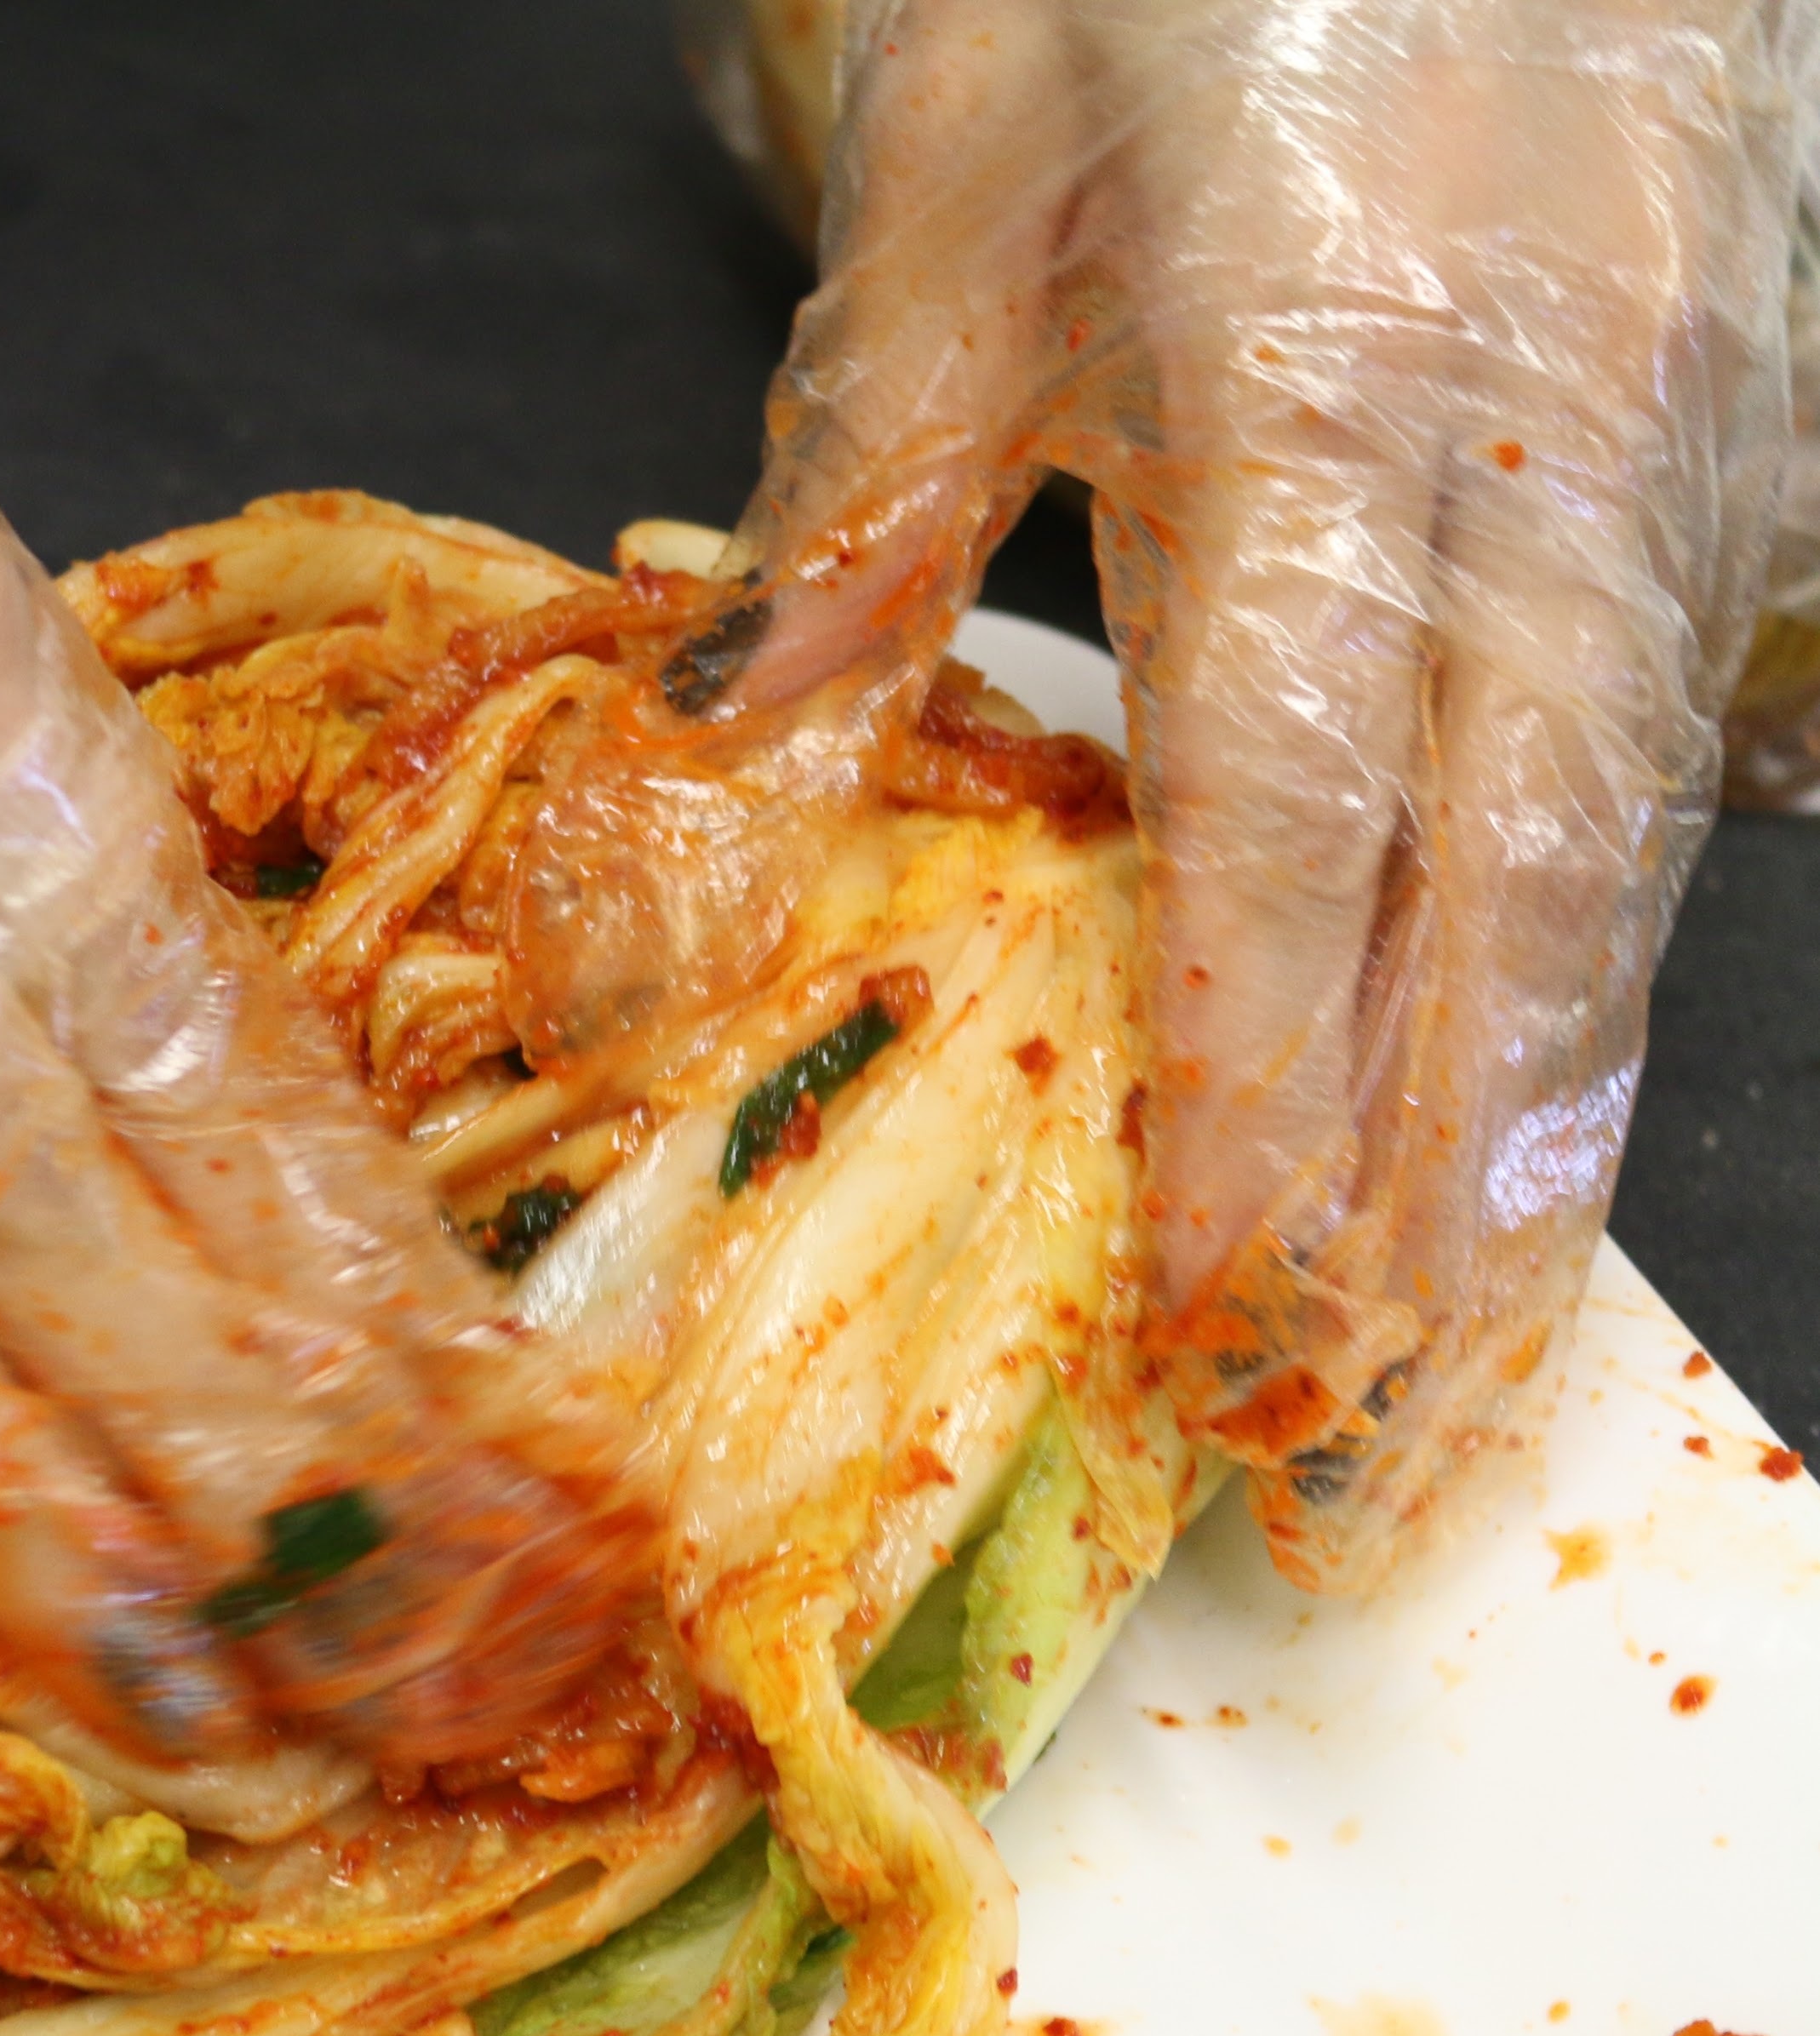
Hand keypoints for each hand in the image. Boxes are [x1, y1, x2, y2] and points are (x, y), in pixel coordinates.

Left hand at [615, 0, 1802, 1584]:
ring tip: (1452, 1398)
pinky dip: (1597, 998)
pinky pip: (1665, 779)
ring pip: (1626, 869)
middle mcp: (1550, 444)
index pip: (1302, 786)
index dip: (1272, 1061)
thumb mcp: (978, 142)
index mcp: (1327, 370)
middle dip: (1447, 1207)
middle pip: (1519, 890)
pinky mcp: (1737, 462)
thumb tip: (738, 741)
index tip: (1218, 1290)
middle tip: (1359, 1470)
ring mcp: (1684, 459)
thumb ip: (873, 461)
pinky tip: (1526, 1153)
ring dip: (1542, 1155)